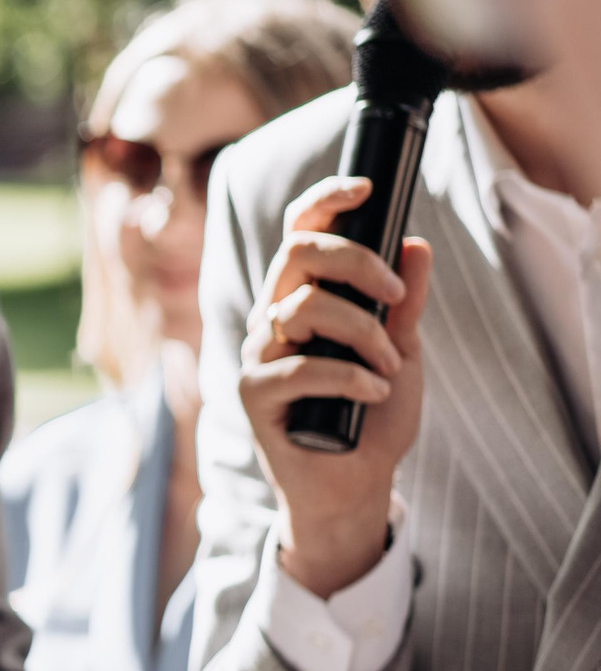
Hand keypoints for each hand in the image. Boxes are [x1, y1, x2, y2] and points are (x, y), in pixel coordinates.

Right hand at [240, 176, 433, 597]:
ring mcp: (259, 354)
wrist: (353, 483)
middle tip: (394, 295)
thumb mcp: (403, 350)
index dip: (325, 200)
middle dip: (356, 262)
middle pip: (298, 253)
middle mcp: (273, 317)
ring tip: (389, 364)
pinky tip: (374, 391)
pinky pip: (298, 366)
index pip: (300, 232)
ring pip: (302, 307)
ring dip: (362, 332)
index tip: (367, 187)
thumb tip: (416, 244)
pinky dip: (348, 374)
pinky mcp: (254, 393)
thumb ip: (405, 303)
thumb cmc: (371, 415)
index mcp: (302, 297)